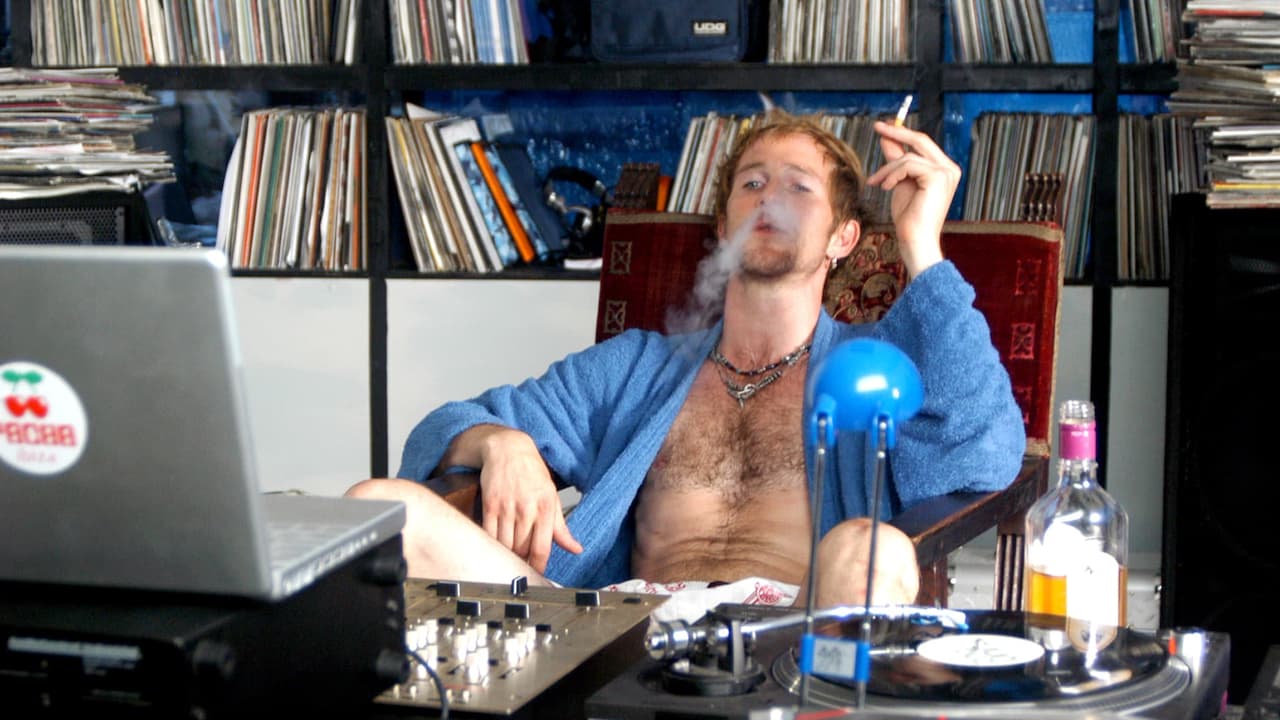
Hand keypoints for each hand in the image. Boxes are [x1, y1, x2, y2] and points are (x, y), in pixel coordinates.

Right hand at [475, 427, 582, 572]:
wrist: (508, 449)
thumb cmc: (532, 473)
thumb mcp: (552, 496)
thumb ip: (562, 527)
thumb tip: (576, 549)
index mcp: (546, 508)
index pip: (542, 548)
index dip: (538, 567)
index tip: (536, 573)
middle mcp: (527, 509)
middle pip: (522, 549)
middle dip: (521, 561)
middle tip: (521, 564)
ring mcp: (507, 507)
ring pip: (505, 544)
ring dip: (507, 554)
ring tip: (509, 555)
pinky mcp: (490, 505)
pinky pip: (490, 533)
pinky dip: (492, 544)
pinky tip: (495, 546)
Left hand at [866, 120, 960, 278]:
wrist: (915, 240)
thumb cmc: (909, 217)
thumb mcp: (899, 182)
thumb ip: (896, 160)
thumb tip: (887, 138)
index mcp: (944, 169)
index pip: (923, 144)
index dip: (903, 133)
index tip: (884, 127)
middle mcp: (950, 168)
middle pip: (921, 140)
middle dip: (897, 132)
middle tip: (877, 126)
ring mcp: (946, 172)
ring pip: (909, 156)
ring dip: (887, 169)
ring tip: (877, 183)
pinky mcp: (938, 177)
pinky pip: (908, 165)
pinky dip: (892, 175)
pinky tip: (886, 188)